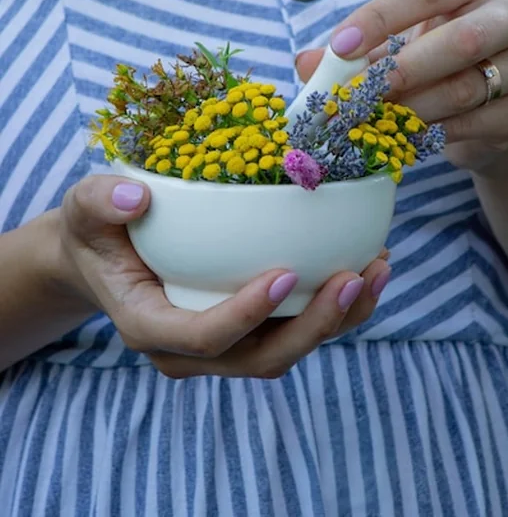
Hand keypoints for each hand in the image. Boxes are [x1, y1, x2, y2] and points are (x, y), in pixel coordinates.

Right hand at [57, 175, 389, 378]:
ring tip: (377, 269)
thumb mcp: (82, 209)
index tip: (284, 274)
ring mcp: (223, 344)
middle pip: (260, 358)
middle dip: (313, 327)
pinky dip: (335, 307)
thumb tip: (136, 197)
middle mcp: (190, 349)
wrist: (105, 256)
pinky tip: (365, 265)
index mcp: (149, 326)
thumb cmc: (97, 232)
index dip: (245, 315)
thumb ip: (99, 202)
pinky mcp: (248, 328)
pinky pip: (296, 328)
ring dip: (338, 320)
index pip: (202, 337)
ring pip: (288, 350)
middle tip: (353, 278)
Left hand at [297, 0, 507, 173]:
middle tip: (354, 96)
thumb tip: (305, 64)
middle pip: (459, 41)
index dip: (378, 19)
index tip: (338, 48)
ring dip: (409, 110)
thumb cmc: (438, 55)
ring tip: (368, 122)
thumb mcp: (398, 41)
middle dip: (399, 72)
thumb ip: (356, 49)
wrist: (494, 97)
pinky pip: (474, 124)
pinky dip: (430, 135)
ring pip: (466, 89)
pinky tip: (400, 138)